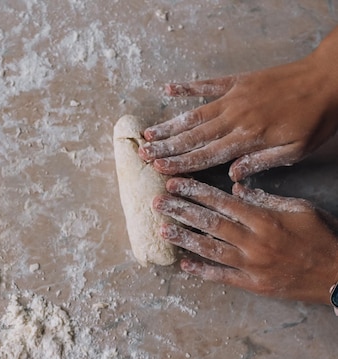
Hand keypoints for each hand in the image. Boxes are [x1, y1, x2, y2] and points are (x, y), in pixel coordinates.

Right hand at [139, 28, 337, 180]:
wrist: (329, 78)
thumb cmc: (315, 118)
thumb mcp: (296, 150)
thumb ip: (261, 162)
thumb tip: (232, 176)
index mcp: (247, 137)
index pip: (206, 155)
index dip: (180, 164)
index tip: (159, 170)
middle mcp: (234, 117)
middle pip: (192, 136)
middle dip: (165, 147)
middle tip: (143, 154)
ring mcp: (233, 97)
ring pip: (194, 114)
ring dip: (169, 125)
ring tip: (148, 134)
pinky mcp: (237, 81)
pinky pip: (207, 84)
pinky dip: (187, 86)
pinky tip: (169, 88)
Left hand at [153, 177, 337, 303]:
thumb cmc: (322, 236)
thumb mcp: (299, 209)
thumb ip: (265, 199)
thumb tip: (236, 189)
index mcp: (263, 219)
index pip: (221, 202)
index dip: (195, 192)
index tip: (174, 183)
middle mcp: (253, 241)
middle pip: (209, 223)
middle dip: (180, 211)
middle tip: (157, 202)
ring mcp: (251, 265)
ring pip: (209, 249)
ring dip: (183, 239)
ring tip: (162, 229)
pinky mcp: (252, 284)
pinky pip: (221, 277)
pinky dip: (201, 271)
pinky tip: (183, 263)